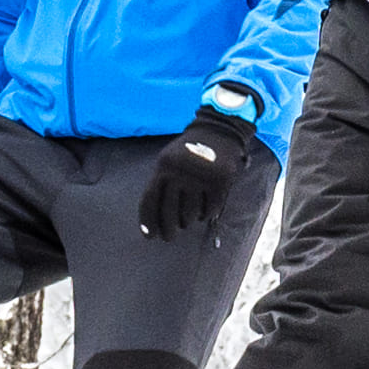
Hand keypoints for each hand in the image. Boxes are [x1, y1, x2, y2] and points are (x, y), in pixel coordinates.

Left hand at [135, 105, 264, 241]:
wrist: (218, 131)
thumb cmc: (188, 151)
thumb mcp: (168, 161)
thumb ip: (161, 184)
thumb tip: (152, 219)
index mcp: (163, 167)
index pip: (150, 200)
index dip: (148, 222)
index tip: (150, 236)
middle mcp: (180, 172)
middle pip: (169, 212)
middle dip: (168, 230)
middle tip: (169, 237)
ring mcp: (200, 177)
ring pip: (189, 215)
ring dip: (187, 222)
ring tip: (187, 221)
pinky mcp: (220, 181)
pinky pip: (209, 210)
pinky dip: (205, 215)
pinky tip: (203, 213)